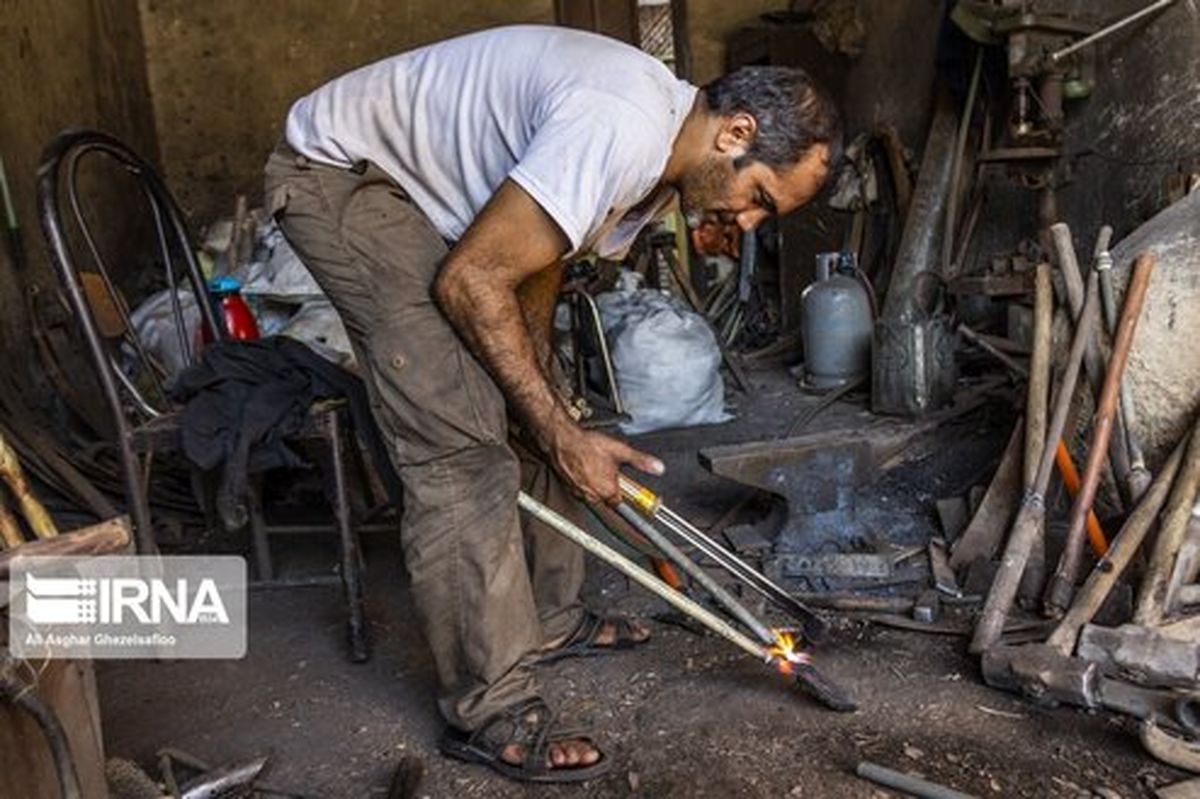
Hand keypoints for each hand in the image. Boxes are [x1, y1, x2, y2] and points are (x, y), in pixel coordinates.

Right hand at [548, 424, 663, 504]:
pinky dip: (585, 481)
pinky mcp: (569, 487)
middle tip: (609, 471)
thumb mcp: (620, 451)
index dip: (625, 495)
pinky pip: (581, 489)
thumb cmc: (587, 445)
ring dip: (597, 485)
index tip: (626, 490)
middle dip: (609, 487)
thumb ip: (640, 461)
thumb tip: (657, 467)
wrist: (563, 439)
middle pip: (606, 499)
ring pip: (593, 494)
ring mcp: (579, 492)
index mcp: (607, 490)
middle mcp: (592, 495)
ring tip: (596, 466)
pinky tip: (586, 467)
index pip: (620, 504)